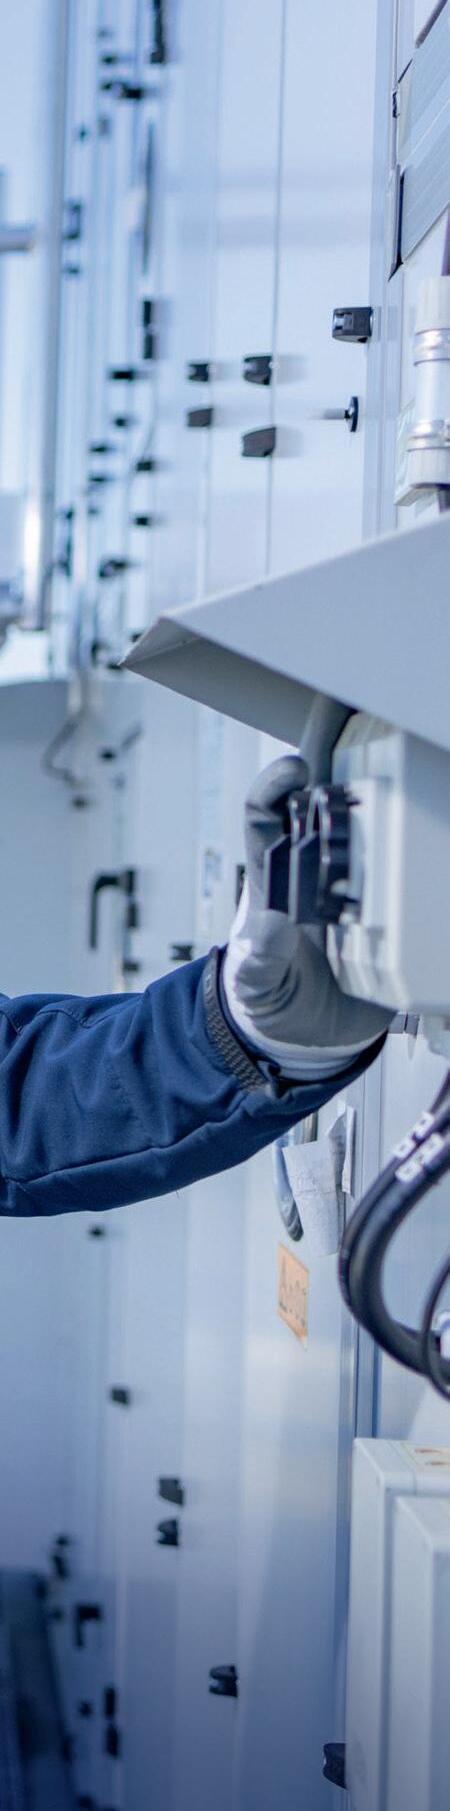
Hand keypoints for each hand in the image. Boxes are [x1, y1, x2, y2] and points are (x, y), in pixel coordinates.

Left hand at [222, 756, 392, 1078]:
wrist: (312, 1042)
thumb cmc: (273, 1001)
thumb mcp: (256, 988)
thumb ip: (258, 962)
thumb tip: (271, 926)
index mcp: (276, 881)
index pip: (266, 816)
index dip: (276, 786)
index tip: (296, 771)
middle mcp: (317, 875)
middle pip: (330, 813)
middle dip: (347, 782)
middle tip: (367, 767)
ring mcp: (356, 895)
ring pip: (376, 841)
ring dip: (392, 821)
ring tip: (412, 805)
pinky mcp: (387, 923)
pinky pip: (409, 891)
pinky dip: (424, 875)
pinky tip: (440, 857)